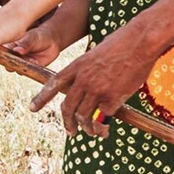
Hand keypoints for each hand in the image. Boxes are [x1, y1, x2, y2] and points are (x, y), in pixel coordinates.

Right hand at [6, 25, 61, 66]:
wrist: (52, 40)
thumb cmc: (39, 35)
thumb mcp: (31, 37)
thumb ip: (25, 44)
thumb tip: (17, 50)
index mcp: (10, 47)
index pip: (2, 54)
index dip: (2, 56)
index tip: (6, 55)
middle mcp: (15, 57)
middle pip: (8, 65)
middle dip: (12, 64)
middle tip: (18, 59)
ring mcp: (22, 63)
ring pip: (18, 70)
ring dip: (22, 67)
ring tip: (29, 59)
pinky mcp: (31, 69)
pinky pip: (29, 72)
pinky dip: (31, 69)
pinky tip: (35, 61)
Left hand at [33, 25, 157, 136]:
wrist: (140, 41)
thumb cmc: (123, 43)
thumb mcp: (97, 53)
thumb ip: (88, 70)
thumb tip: (88, 89)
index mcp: (77, 65)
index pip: (53, 84)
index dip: (42, 98)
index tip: (33, 108)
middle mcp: (83, 79)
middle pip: (67, 107)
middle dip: (67, 123)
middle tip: (70, 131)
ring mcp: (97, 89)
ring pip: (83, 117)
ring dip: (87, 129)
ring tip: (92, 133)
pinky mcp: (112, 98)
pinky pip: (103, 117)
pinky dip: (103, 126)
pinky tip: (106, 129)